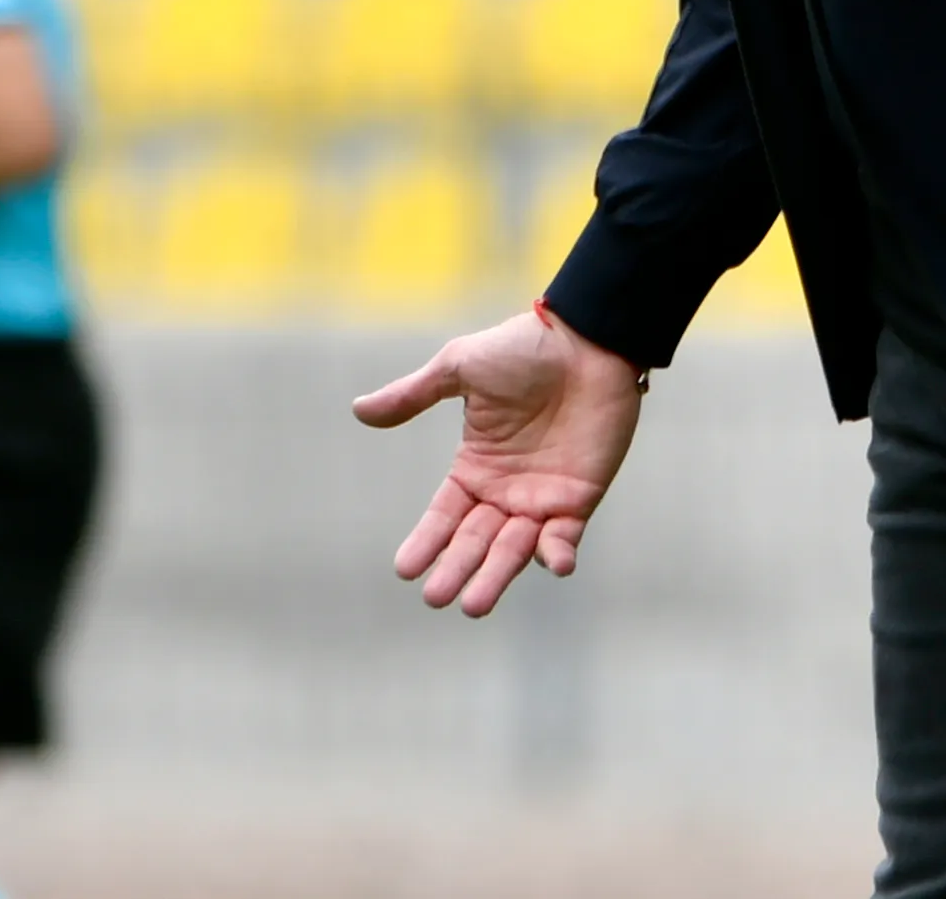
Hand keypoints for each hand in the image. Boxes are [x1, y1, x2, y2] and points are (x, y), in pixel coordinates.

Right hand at [352, 308, 643, 617]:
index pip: (444, 516)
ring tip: (474, 605)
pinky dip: (558, 552)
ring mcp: (542, 497)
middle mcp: (504, 491)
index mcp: (474, 467)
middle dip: (456, 570)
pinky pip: (565, 534)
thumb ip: (414, 395)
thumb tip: (358, 410)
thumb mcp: (460, 367)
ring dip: (497, 576)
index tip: (405, 569)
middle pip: (475, 541)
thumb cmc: (524, 348)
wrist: (587, 340)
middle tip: (437, 598)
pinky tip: (553, 563)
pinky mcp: (580, 496)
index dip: (426, 541)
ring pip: (514, 549)